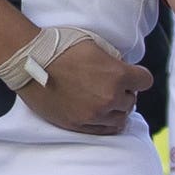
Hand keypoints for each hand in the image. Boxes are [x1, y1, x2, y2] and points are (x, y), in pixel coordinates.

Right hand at [27, 30, 149, 136]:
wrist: (29, 60)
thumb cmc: (59, 46)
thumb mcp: (94, 42)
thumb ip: (113, 58)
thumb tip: (122, 66)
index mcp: (116, 75)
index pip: (145, 81)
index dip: (138, 76)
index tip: (130, 74)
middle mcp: (108, 98)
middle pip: (131, 101)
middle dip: (125, 92)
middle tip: (112, 86)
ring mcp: (93, 114)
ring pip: (120, 119)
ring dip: (116, 109)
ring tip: (105, 101)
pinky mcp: (77, 124)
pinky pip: (102, 131)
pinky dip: (105, 123)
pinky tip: (100, 114)